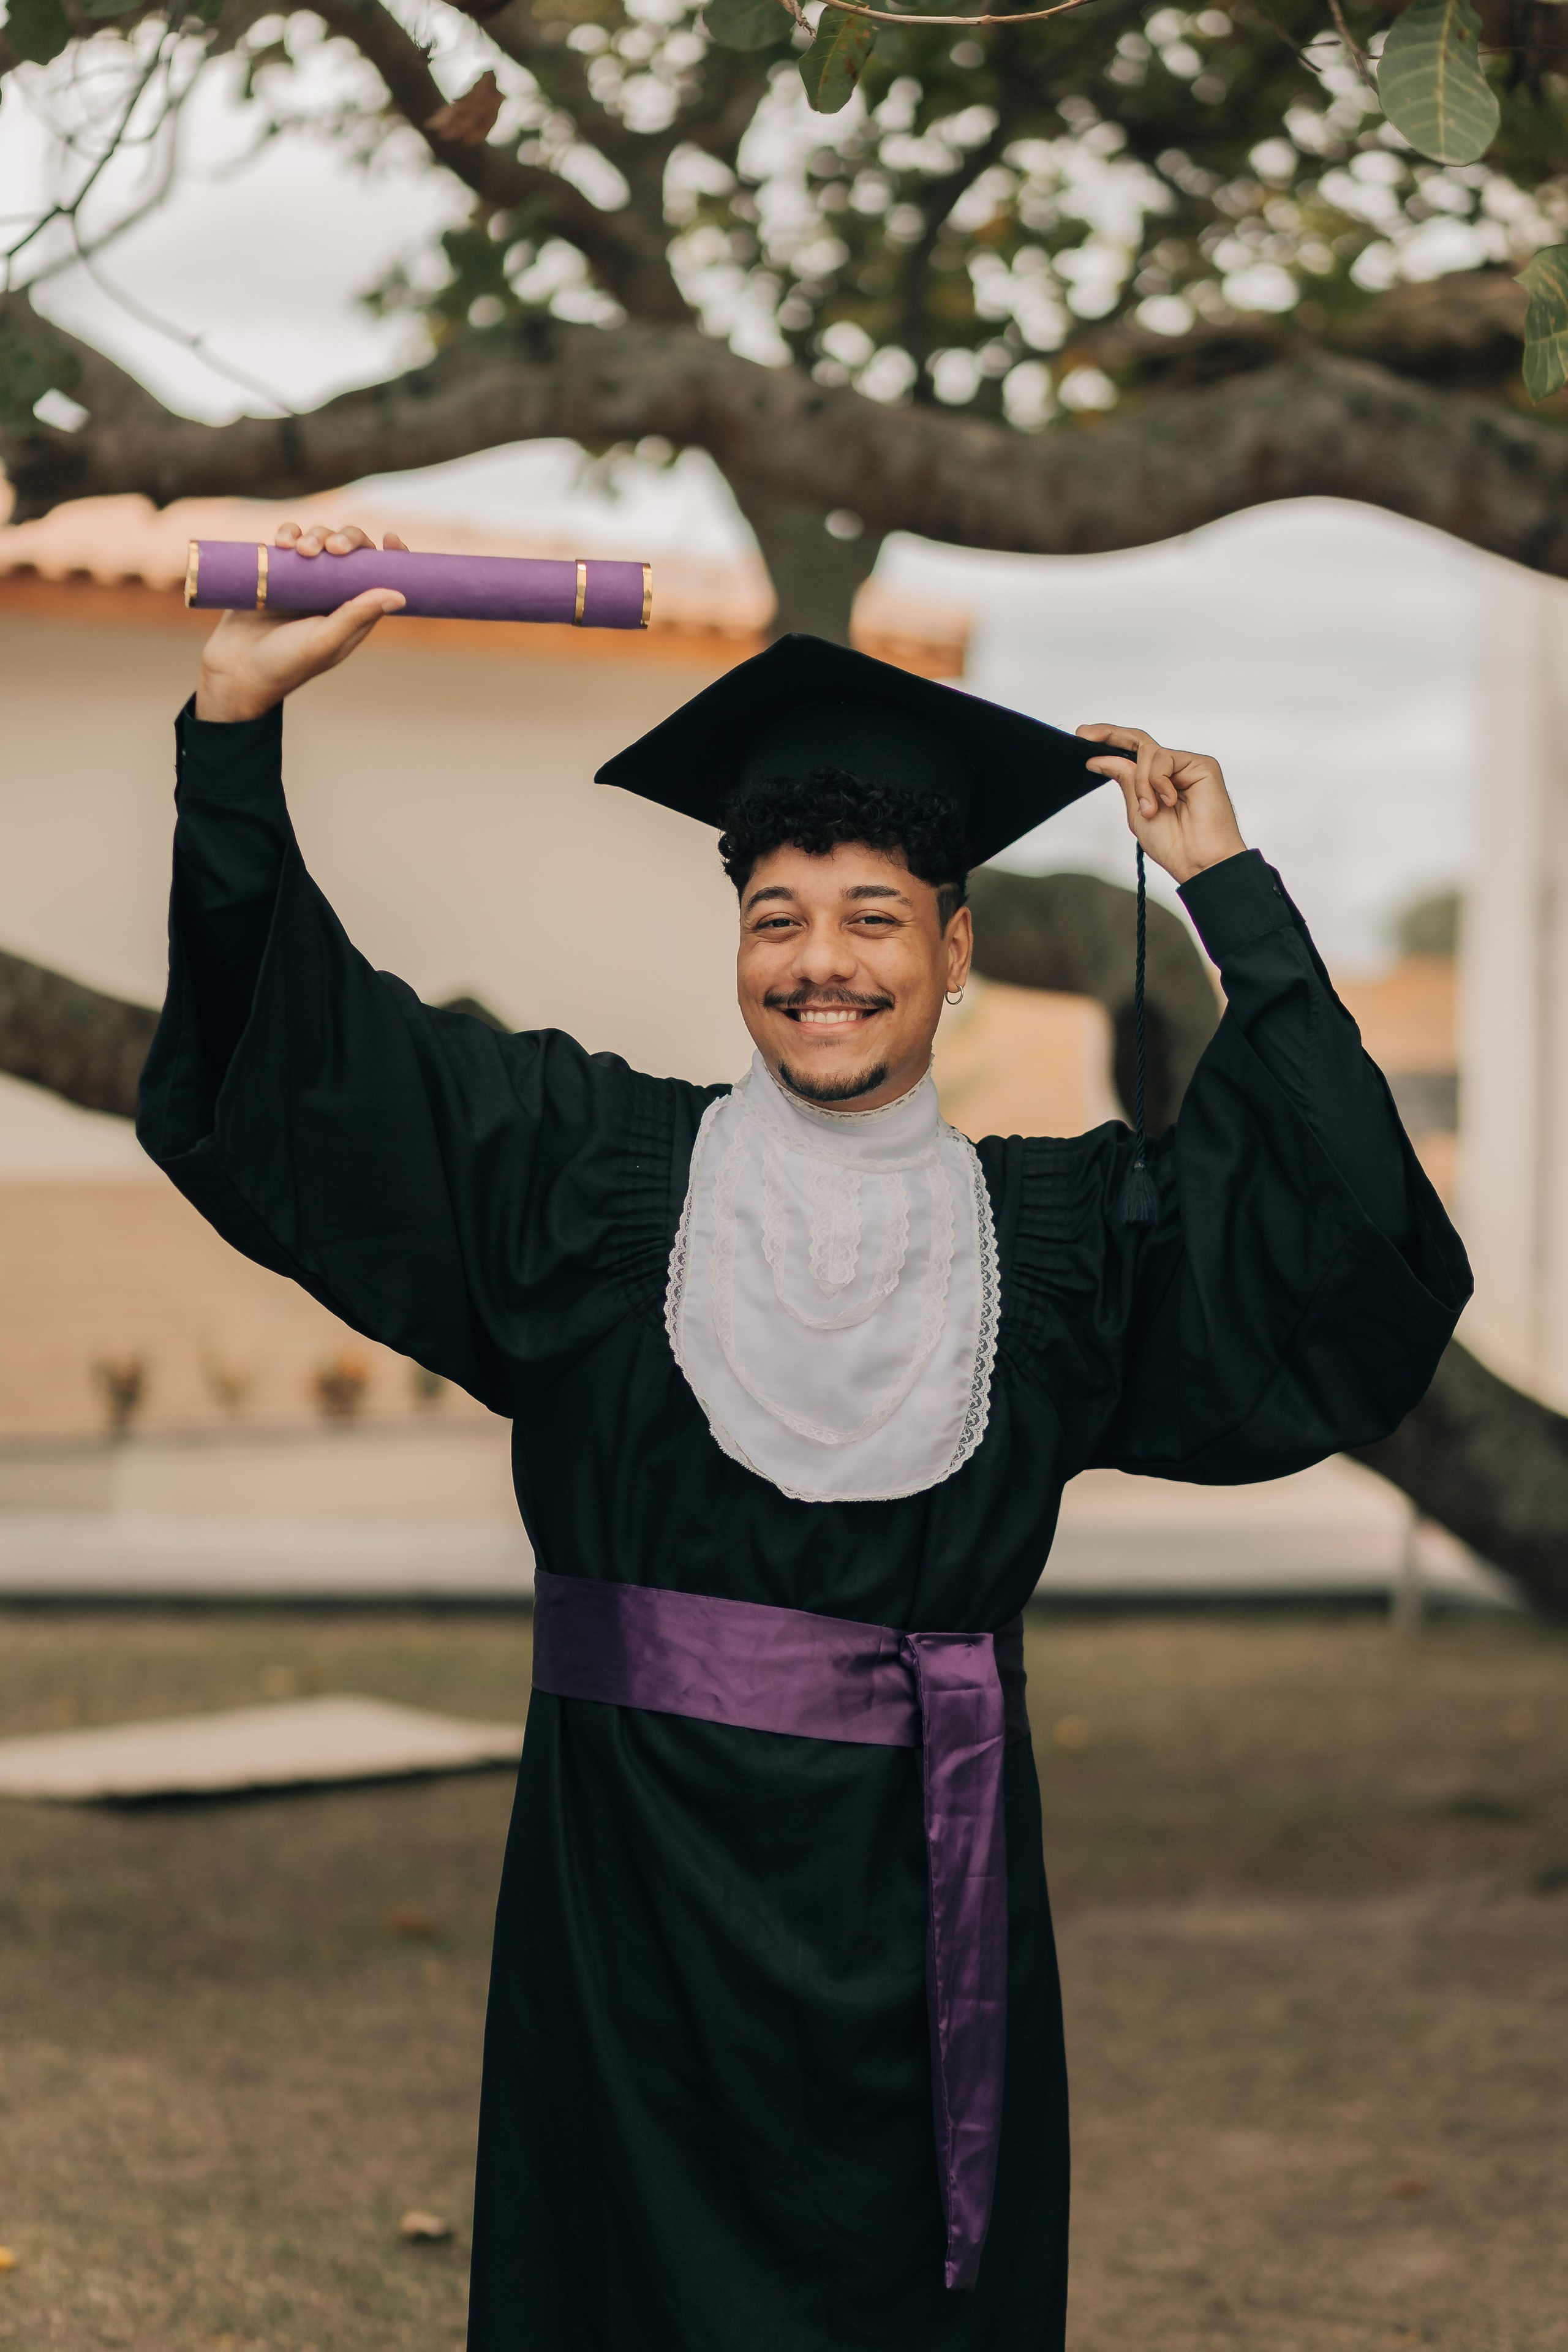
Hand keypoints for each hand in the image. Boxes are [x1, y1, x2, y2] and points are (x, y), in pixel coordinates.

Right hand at [194, 522, 409, 722]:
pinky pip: (288, 542)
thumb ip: (358, 615)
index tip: (390, 539)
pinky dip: (288, 534)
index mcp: (353, 614)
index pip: (380, 579)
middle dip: (346, 539)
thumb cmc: (284, 664)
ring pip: (320, 541)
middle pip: (351, 552)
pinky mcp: (275, 572)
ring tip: (302, 550)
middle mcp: (331, 595)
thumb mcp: (325, 641)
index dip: (391, 557)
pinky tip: (281, 543)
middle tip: (332, 548)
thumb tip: (400, 595)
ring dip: (315, 535)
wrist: (234, 670)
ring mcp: (304, 581)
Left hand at [1076, 724, 1246, 885]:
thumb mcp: (1137, 811)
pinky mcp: (1201, 764)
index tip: (1082, 737)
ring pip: (1148, 753)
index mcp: (1155, 781)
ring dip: (1142, 783)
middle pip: (1138, 740)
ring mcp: (1186, 765)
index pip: (1130, 753)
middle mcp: (1172, 769)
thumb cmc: (1174, 844)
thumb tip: (1100, 758)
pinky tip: (1168, 802)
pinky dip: (1158, 782)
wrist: (1199, 861)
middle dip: (1109, 735)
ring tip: (1150, 810)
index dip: (1108, 741)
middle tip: (1085, 735)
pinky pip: (1164, 759)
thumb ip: (1124, 781)